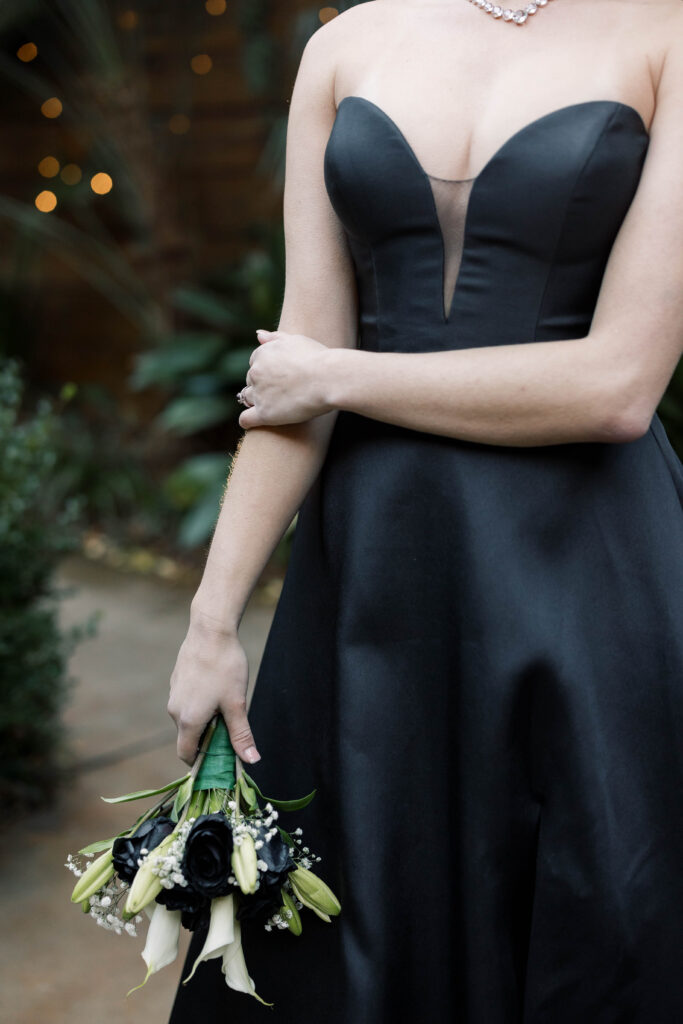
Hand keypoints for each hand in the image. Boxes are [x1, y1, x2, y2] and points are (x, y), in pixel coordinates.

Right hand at [167, 611, 260, 766]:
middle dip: (207, 740)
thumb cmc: (225, 667)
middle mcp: (174, 710)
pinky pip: (187, 702)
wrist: (210, 631)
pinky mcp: (177, 680)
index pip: (186, 754)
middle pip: (188, 737)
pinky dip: (200, 705)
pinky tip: (217, 690)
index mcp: (187, 720)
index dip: (201, 763)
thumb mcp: (237, 704)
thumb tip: (251, 760)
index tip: (219, 761)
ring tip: (227, 707)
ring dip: (205, 721)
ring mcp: (174, 694)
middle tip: (231, 733)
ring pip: (188, 718)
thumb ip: (241, 735)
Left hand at [237, 328, 331, 428]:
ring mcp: (259, 393)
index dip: (267, 370)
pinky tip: (254, 423)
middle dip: (262, 385)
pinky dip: (247, 421)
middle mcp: (256, 372)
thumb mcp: (296, 340)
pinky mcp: (264, 413)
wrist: (329, 379)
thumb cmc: (318, 359)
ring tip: (274, 406)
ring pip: (247, 398)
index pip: (255, 362)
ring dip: (256, 401)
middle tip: (283, 392)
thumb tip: (258, 335)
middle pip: (251, 381)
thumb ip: (275, 337)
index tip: (280, 377)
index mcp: (262, 354)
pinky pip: (246, 419)